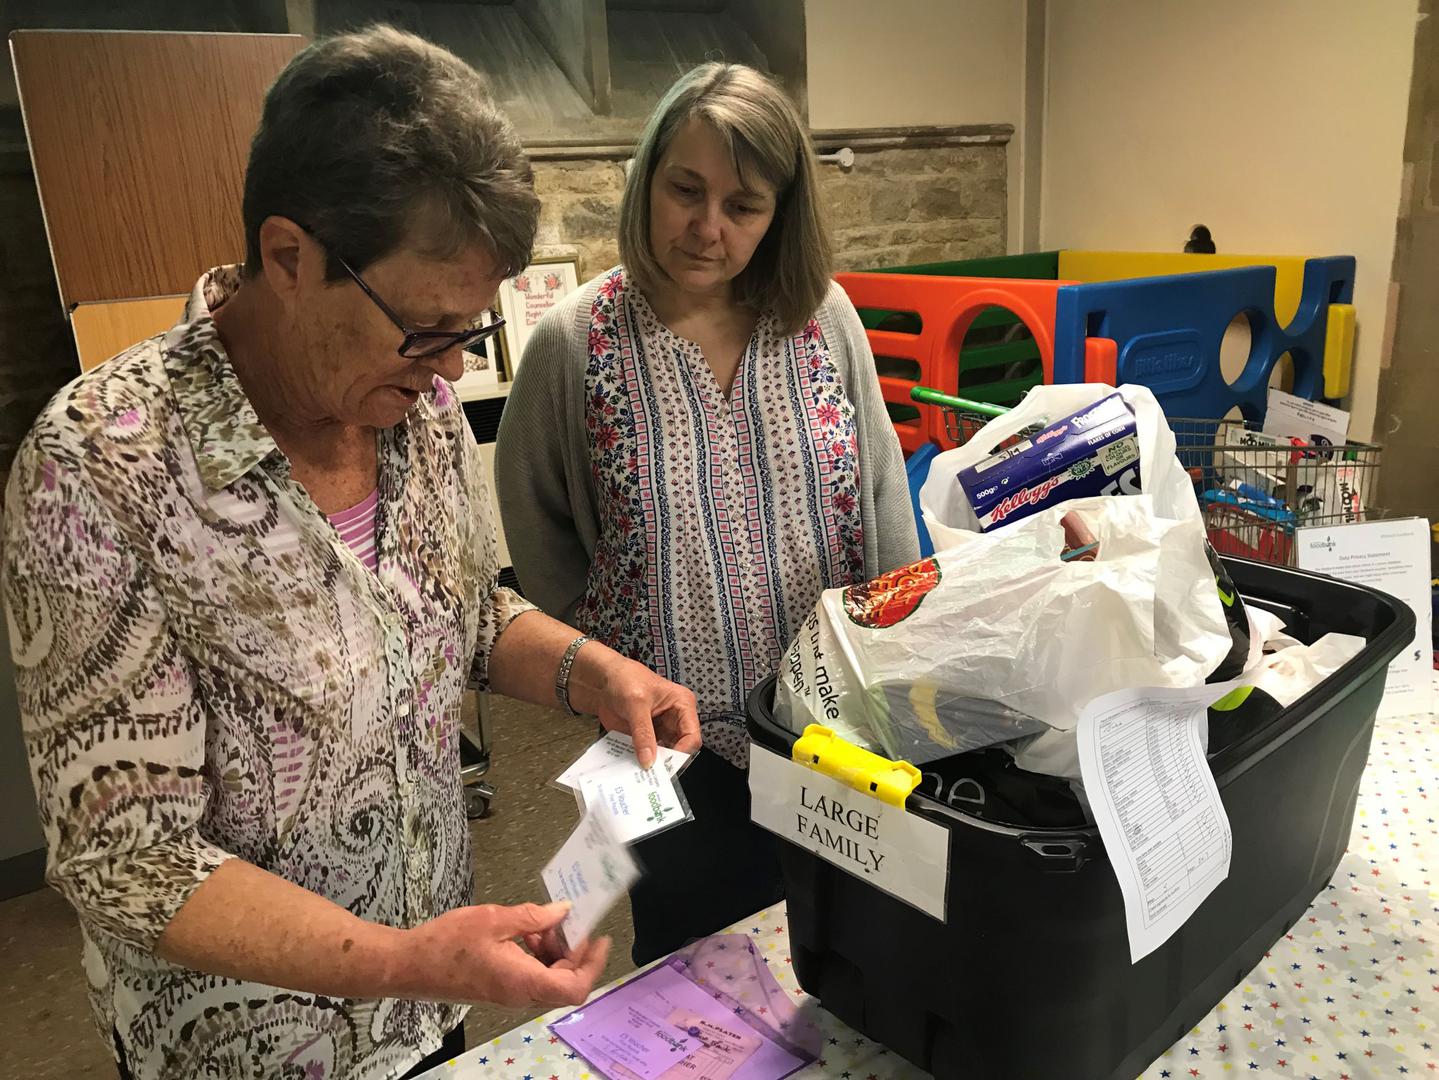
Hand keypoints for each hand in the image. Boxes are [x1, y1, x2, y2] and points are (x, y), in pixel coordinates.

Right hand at [391, 901, 609, 1007]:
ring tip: (543, 923)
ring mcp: (509, 994)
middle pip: (565, 983)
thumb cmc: (448, 942)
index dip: (593, 966)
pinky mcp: (499, 989)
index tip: (600, 939)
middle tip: (566, 922)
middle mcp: (520, 995)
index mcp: (523, 981)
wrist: (409, 966)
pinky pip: (531, 976)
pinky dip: (537, 955)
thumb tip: (563, 912)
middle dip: (573, 952)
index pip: (574, 988)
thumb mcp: (495, 919)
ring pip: (549, 979)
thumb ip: (533, 917)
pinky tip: (526, 932)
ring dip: (554, 952)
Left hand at [571, 647, 701, 767]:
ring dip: (653, 764)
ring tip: (641, 772)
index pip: (692, 736)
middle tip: (652, 772)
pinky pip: (648, 755)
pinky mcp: (647, 738)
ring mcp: (661, 731)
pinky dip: (641, 761)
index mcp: (682, 705)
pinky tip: (632, 767)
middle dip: (667, 761)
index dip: (681, 752)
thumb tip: (648, 760)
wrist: (603, 681)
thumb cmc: (625, 680)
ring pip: (664, 755)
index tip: (664, 764)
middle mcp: (676, 720)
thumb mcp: (636, 704)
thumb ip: (643, 732)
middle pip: (680, 749)